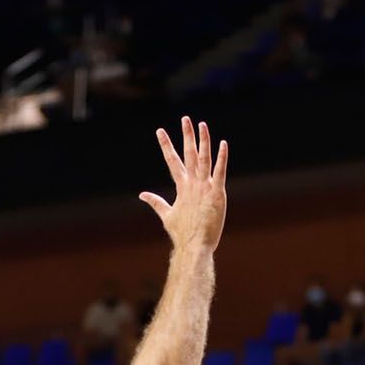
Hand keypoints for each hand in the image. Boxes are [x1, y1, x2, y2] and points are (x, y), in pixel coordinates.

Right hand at [138, 117, 228, 252]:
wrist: (194, 246)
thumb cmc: (182, 233)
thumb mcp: (166, 215)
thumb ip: (156, 202)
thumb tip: (142, 195)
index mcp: (181, 187)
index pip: (172, 161)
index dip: (166, 146)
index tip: (160, 131)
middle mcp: (192, 184)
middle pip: (188, 154)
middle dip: (186, 136)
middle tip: (185, 119)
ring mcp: (205, 187)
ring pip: (204, 159)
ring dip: (203, 141)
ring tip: (202, 124)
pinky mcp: (217, 193)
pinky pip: (220, 172)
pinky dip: (221, 158)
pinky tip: (223, 144)